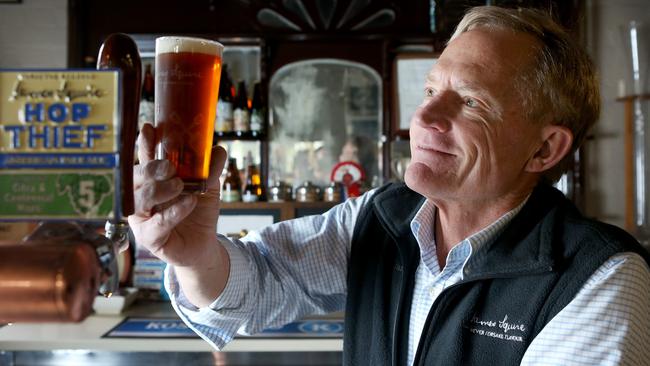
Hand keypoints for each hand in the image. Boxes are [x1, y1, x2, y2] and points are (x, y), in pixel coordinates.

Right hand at [128, 123, 226, 267]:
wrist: (203, 244)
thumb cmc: (198, 212)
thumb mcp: (208, 186)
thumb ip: (210, 168)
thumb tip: (217, 149)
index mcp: (152, 180)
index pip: (145, 158)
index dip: (145, 144)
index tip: (150, 129)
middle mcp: (141, 196)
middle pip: (136, 177)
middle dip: (151, 168)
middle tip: (170, 167)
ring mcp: (142, 218)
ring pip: (140, 200)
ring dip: (161, 190)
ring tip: (181, 186)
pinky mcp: (149, 238)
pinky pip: (156, 224)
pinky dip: (173, 212)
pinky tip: (188, 203)